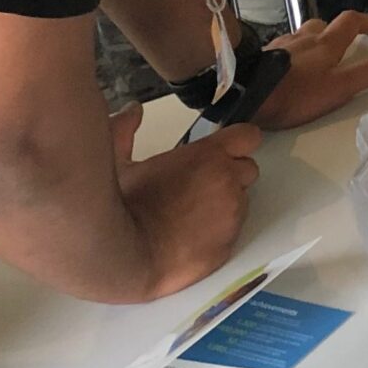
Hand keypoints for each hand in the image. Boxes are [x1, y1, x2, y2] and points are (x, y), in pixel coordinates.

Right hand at [118, 120, 263, 299]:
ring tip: (190, 213)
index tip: (225, 149)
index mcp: (209, 156)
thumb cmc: (122, 207)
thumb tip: (133, 111)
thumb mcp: (118, 161)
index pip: (248, 136)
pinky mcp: (228, 245)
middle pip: (248, 170)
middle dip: (230, 174)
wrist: (124, 256)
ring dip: (223, 204)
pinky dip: (217, 233)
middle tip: (201, 183)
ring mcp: (231, 216)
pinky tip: (190, 237)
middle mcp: (228, 183)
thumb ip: (126, 130)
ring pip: (240, 203)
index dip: (238, 141)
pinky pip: (231, 234)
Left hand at [252, 10, 367, 130]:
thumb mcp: (338, 88)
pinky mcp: (263, 57)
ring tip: (315, 60)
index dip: (366, 22)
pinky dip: (291, 54)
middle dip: (337, 31)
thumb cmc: (294, 93)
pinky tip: (288, 70)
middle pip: (324, 25)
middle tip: (344, 45)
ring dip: (312, 42)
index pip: (351, 21)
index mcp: (326, 44)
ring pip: (302, 36)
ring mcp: (281, 46)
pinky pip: (283, 49)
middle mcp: (303, 38)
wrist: (244, 95)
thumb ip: (367, 75)